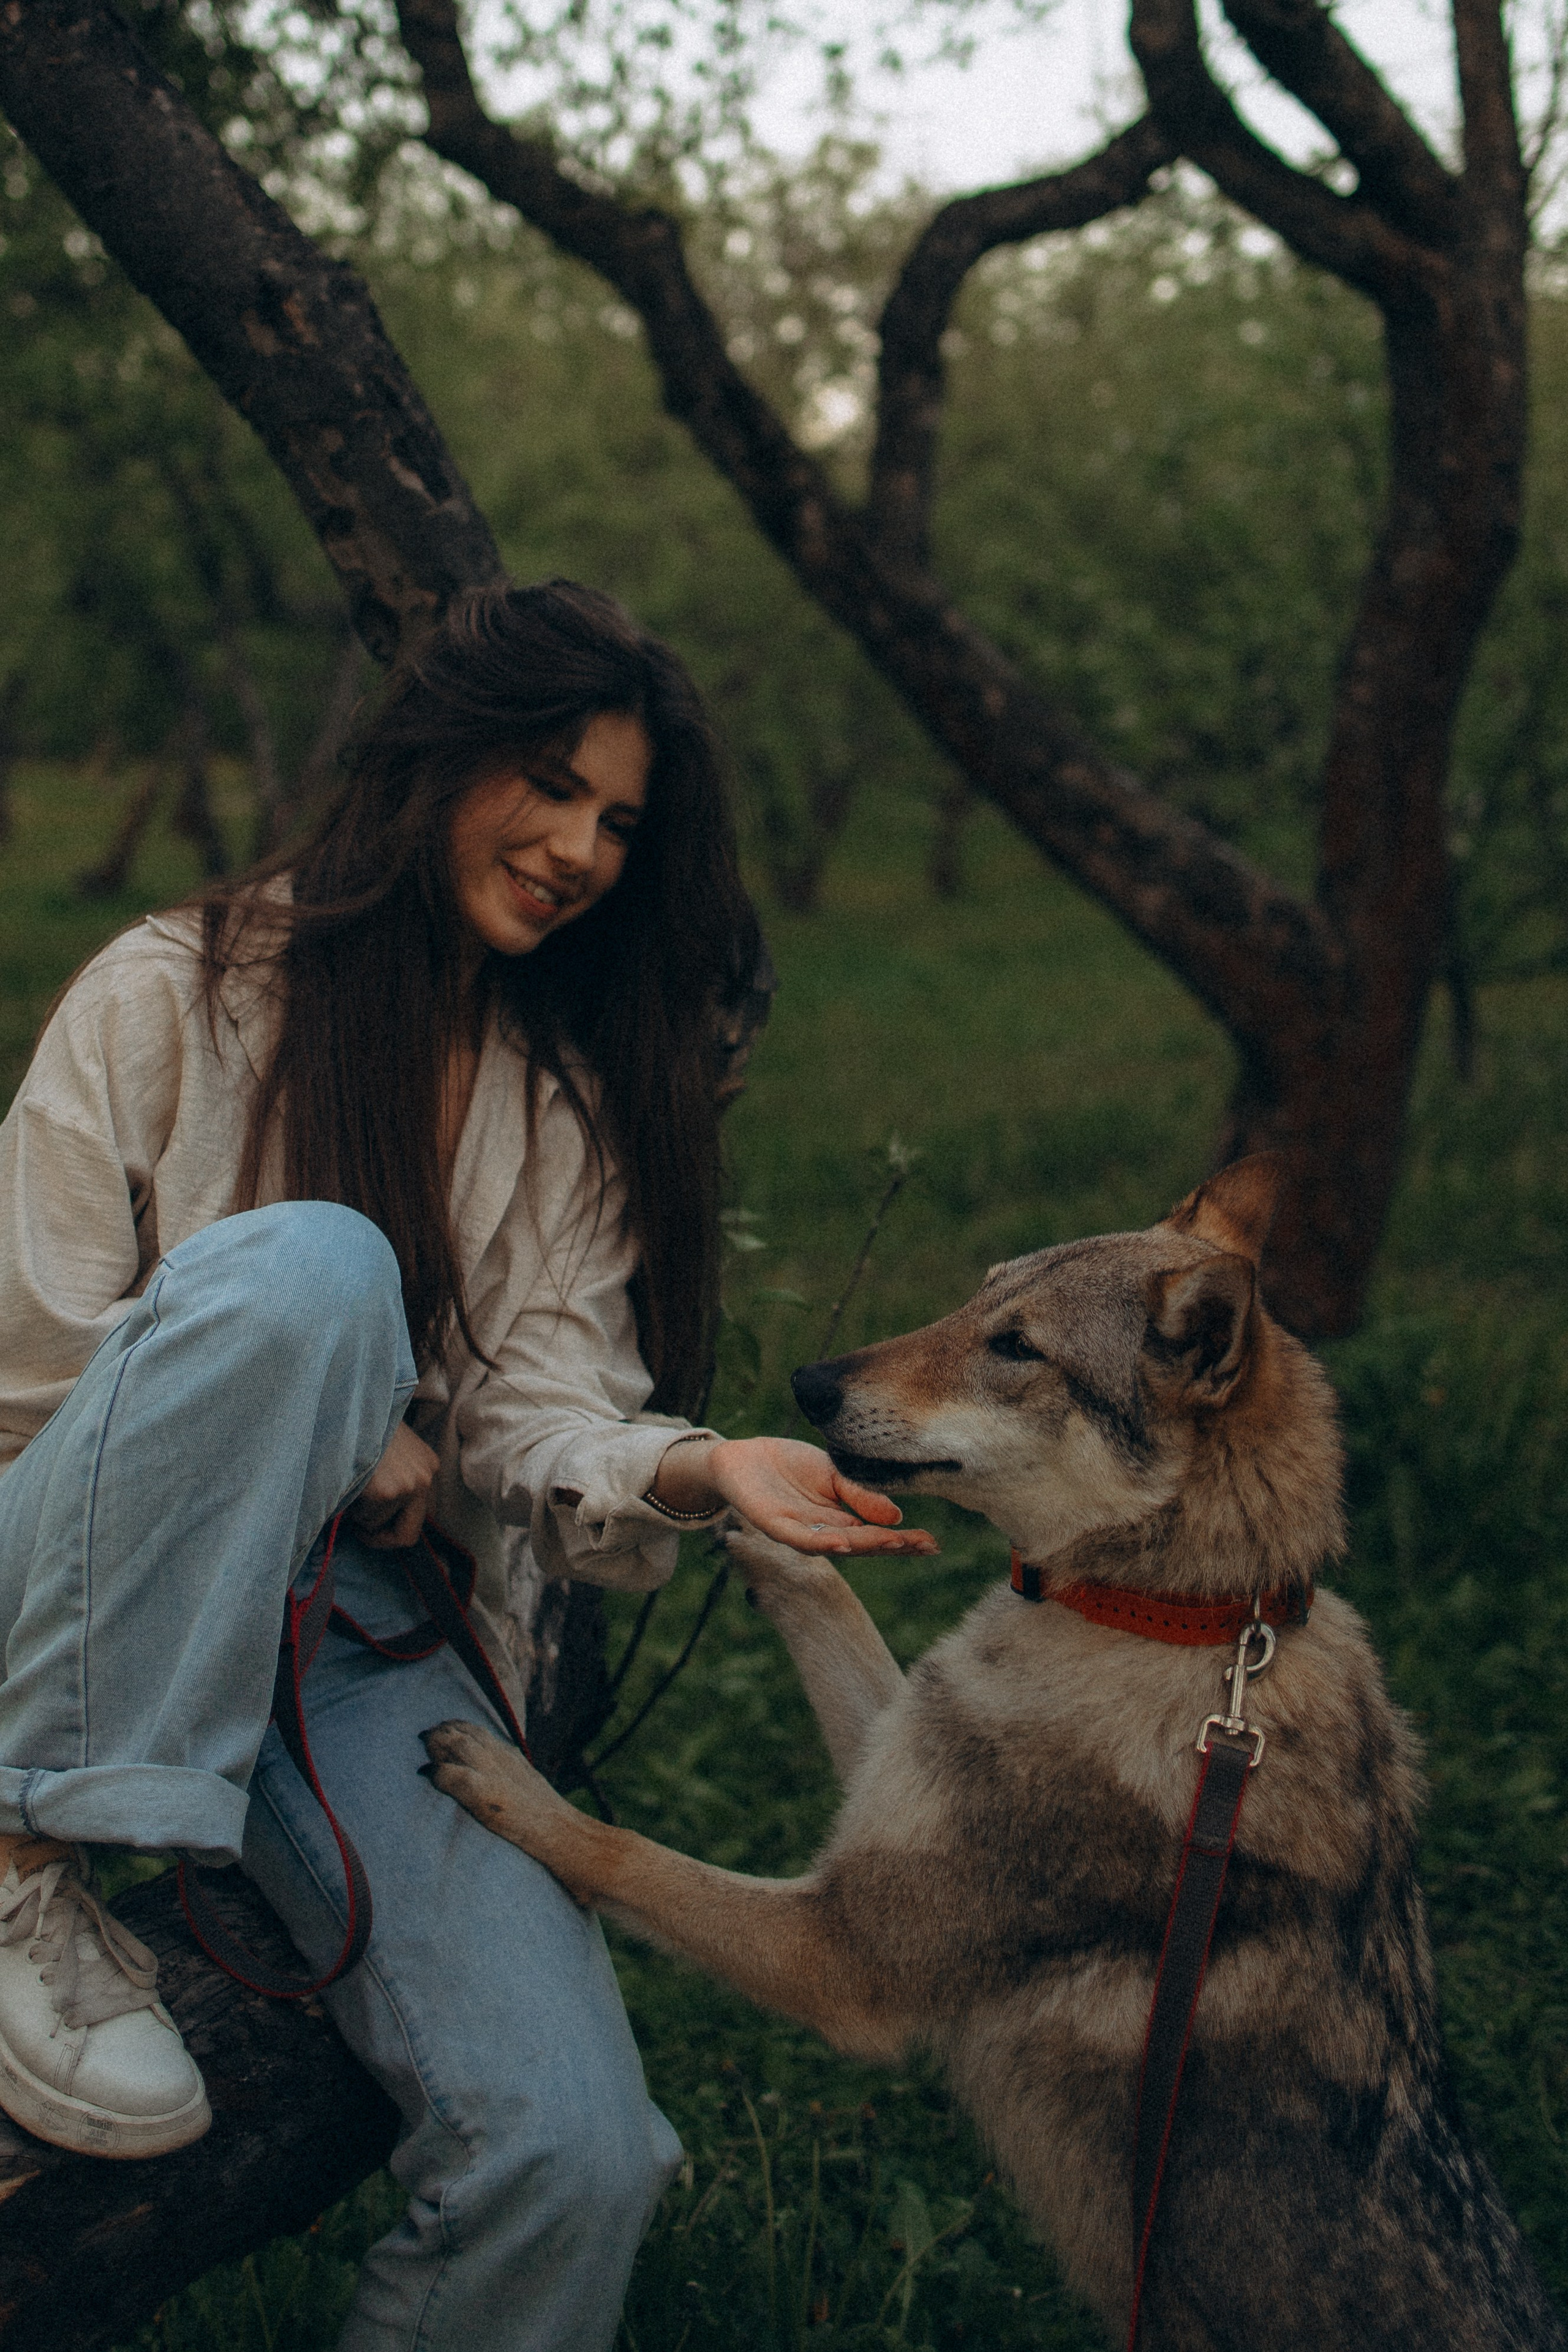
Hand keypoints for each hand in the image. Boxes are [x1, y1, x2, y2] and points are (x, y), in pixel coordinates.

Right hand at [350, 1420, 438, 1549]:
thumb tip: (381, 1522)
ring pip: (378, 1526)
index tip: (370, 1524)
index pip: (416, 1518)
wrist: (345, 1407)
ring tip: (351, 1486)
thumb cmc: (360, 1428)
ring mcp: (410, 1486)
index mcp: (427, 1466)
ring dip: (360, 1515)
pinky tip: (347, 1482)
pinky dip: (350, 1509)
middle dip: (380, 1538)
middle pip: (408, 1535)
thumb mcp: (389, 1452)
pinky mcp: (388, 1492)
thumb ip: (394, 1482)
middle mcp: (425, 1478)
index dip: (390, 1528)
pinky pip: (365, 1520)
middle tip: (359, 1529)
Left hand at [652, 1435, 938, 1556]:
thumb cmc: (788, 1467)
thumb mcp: (832, 1473)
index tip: (932, 1543)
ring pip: (837, 1544)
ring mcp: (800, 1532)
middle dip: (894, 1546)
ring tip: (895, 1545)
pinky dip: (824, 1540)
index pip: (877, 1535)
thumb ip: (860, 1493)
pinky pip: (802, 1537)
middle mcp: (823, 1533)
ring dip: (866, 1546)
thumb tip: (896, 1516)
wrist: (741, 1458)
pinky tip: (844, 1541)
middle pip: (864, 1545)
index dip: (904, 1541)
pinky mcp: (775, 1526)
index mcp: (840, 1521)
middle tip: (924, 1547)